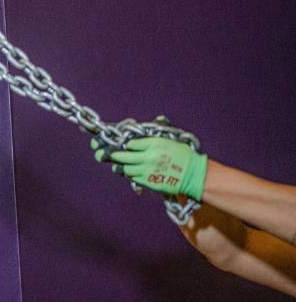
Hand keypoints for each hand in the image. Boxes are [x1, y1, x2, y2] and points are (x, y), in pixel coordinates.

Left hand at [92, 135, 207, 198]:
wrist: (194, 175)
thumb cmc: (184, 156)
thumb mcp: (171, 140)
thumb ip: (157, 134)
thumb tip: (156, 119)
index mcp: (154, 144)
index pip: (130, 143)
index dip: (125, 144)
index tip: (122, 144)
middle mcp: (148, 157)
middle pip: (122, 156)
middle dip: (113, 155)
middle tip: (108, 154)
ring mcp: (147, 170)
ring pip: (124, 168)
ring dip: (120, 166)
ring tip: (118, 164)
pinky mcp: (148, 182)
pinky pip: (133, 178)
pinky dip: (130, 175)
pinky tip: (130, 172)